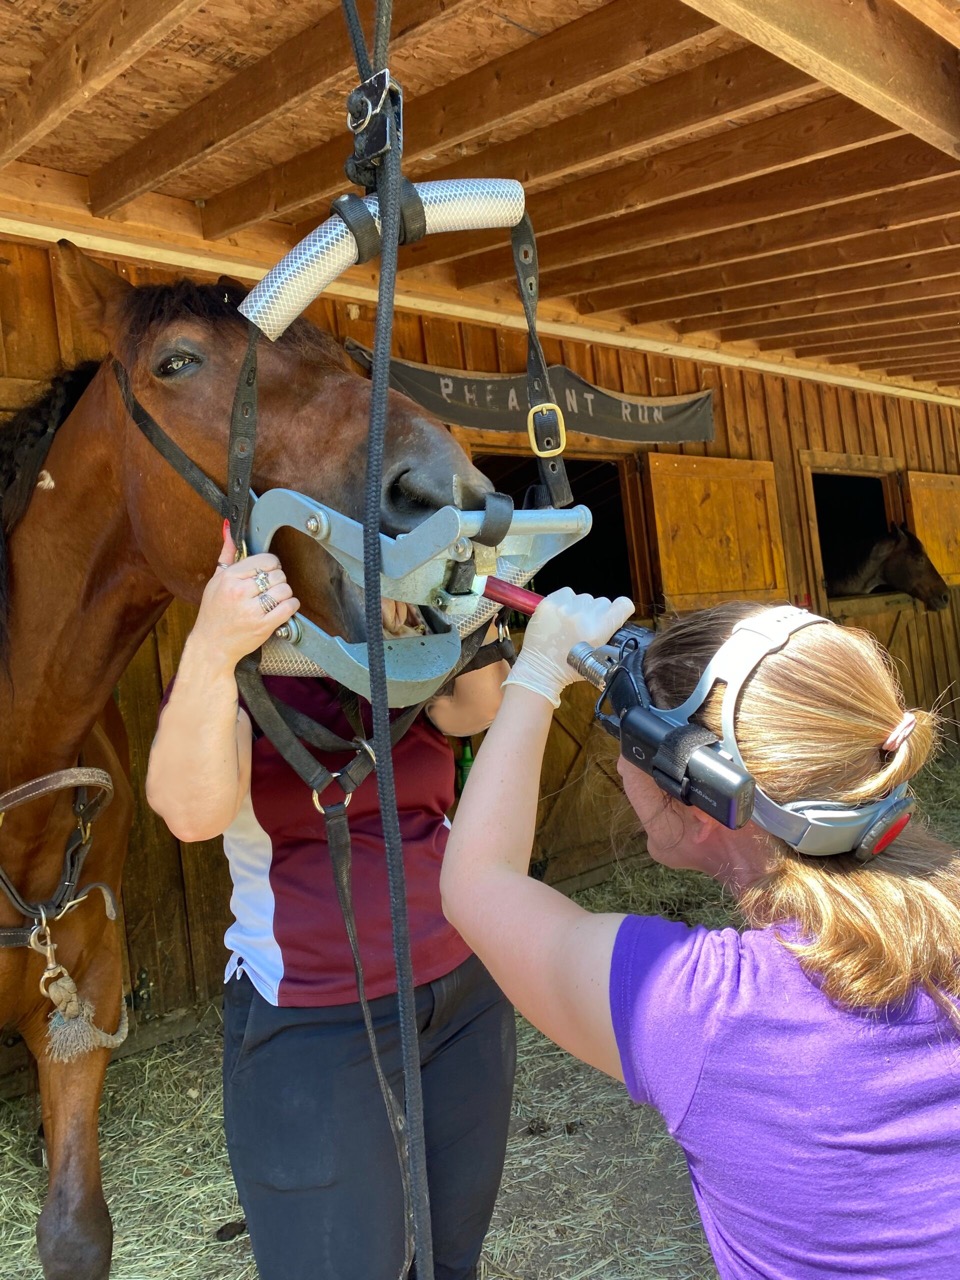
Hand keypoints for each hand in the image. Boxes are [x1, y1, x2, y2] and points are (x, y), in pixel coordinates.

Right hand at [188, 522, 300, 668]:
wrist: (212, 645)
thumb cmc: (213, 613)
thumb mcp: (215, 581)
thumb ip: (226, 554)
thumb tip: (229, 529)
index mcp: (229, 578)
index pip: (266, 560)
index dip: (272, 565)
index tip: (268, 572)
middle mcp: (240, 592)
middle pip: (278, 575)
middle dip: (278, 581)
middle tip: (270, 589)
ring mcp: (252, 609)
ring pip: (285, 590)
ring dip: (285, 594)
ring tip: (275, 599)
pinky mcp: (263, 625)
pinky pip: (289, 608)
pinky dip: (291, 606)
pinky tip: (284, 607)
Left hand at [503, 587, 633, 706]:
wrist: (541, 669)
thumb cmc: (568, 667)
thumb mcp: (599, 655)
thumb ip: (609, 633)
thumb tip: (614, 618)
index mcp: (599, 630)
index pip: (623, 605)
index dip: (621, 609)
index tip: (616, 614)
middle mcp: (583, 616)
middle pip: (602, 602)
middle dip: (596, 613)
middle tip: (585, 628)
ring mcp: (565, 608)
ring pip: (584, 597)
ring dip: (580, 607)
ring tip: (570, 624)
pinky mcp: (549, 603)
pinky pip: (566, 593)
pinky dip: (565, 601)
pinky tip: (561, 616)